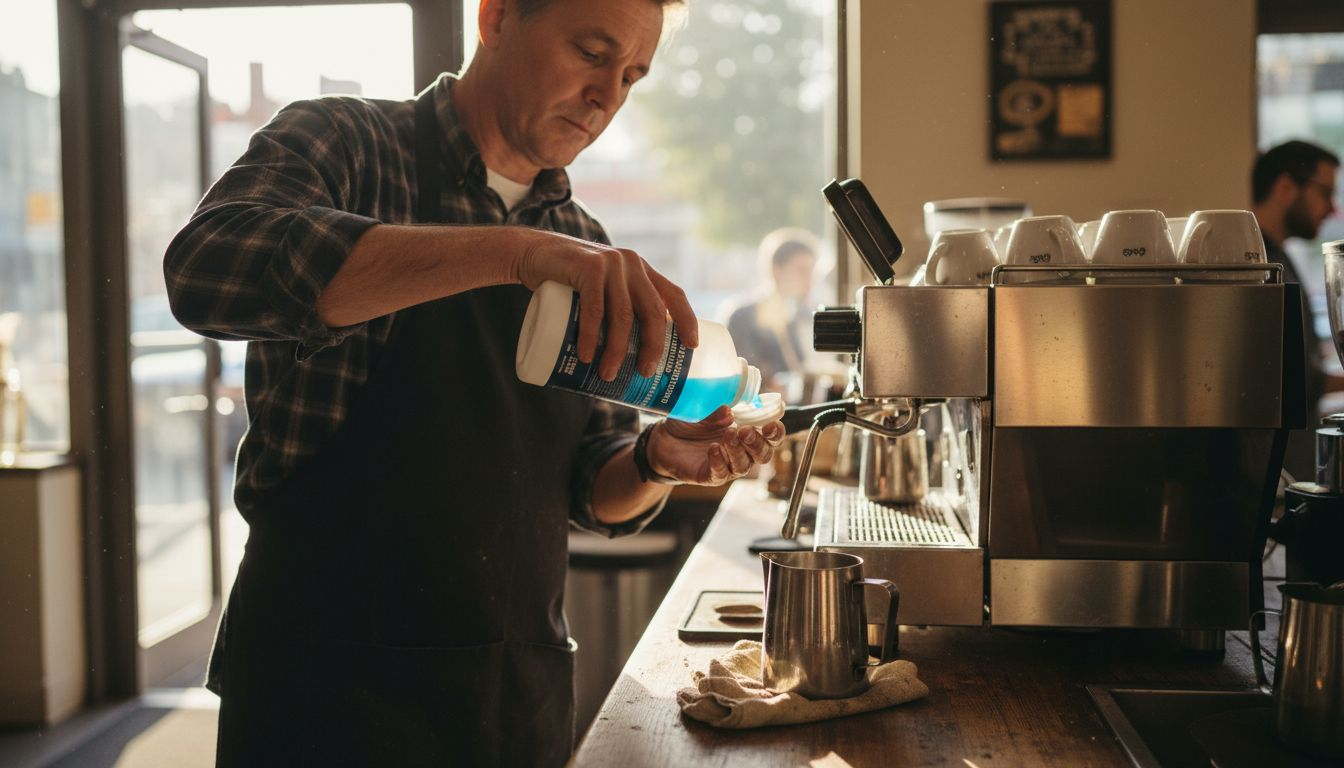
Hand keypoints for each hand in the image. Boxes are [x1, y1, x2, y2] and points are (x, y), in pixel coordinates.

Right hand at [512, 229, 697, 380]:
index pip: (675, 295)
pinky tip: (586, 356)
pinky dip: (590, 336)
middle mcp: (632, 265)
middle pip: (653, 311)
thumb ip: (618, 307)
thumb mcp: (602, 289)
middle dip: (653, 346)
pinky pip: (594, 308)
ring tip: (608, 374)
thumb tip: (630, 356)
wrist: (534, 254)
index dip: (687, 321)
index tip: (692, 347)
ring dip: (617, 350)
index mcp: (642, 271)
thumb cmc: (569, 282)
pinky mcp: (588, 267)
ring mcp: (611, 264)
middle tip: (643, 373)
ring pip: (623, 315)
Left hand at [645, 407, 785, 485]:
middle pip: (763, 454)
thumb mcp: (703, 410)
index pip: (771, 436)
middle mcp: (742, 451)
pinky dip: (720, 461)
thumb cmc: (689, 422)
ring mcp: (728, 465)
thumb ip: (717, 411)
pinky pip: (721, 473)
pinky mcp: (711, 476)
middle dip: (757, 443)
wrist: (663, 439)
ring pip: (744, 465)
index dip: (776, 432)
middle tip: (744, 431)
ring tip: (727, 436)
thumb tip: (729, 410)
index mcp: (747, 431)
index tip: (770, 425)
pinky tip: (713, 449)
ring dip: (738, 451)